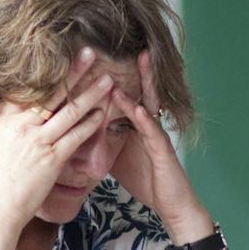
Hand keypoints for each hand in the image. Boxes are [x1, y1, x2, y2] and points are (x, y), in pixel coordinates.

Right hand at [0, 49, 112, 233]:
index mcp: (8, 121)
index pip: (31, 89)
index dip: (50, 72)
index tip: (63, 57)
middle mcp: (24, 126)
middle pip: (54, 93)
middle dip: (74, 72)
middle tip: (90, 55)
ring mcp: (39, 141)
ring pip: (70, 111)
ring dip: (91, 94)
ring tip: (106, 80)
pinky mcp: (52, 159)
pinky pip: (76, 136)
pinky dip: (90, 123)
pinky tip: (103, 113)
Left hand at [109, 51, 211, 239]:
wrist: (170, 205)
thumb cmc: (146, 180)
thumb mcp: (117, 157)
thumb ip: (102, 141)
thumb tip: (77, 132)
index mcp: (136, 126)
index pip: (125, 96)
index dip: (116, 78)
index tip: (106, 58)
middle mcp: (148, 126)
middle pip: (141, 91)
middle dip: (137, 68)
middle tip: (132, 44)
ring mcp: (157, 136)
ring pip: (150, 104)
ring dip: (145, 82)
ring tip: (141, 60)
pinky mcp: (164, 152)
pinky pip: (153, 132)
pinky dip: (144, 118)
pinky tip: (137, 107)